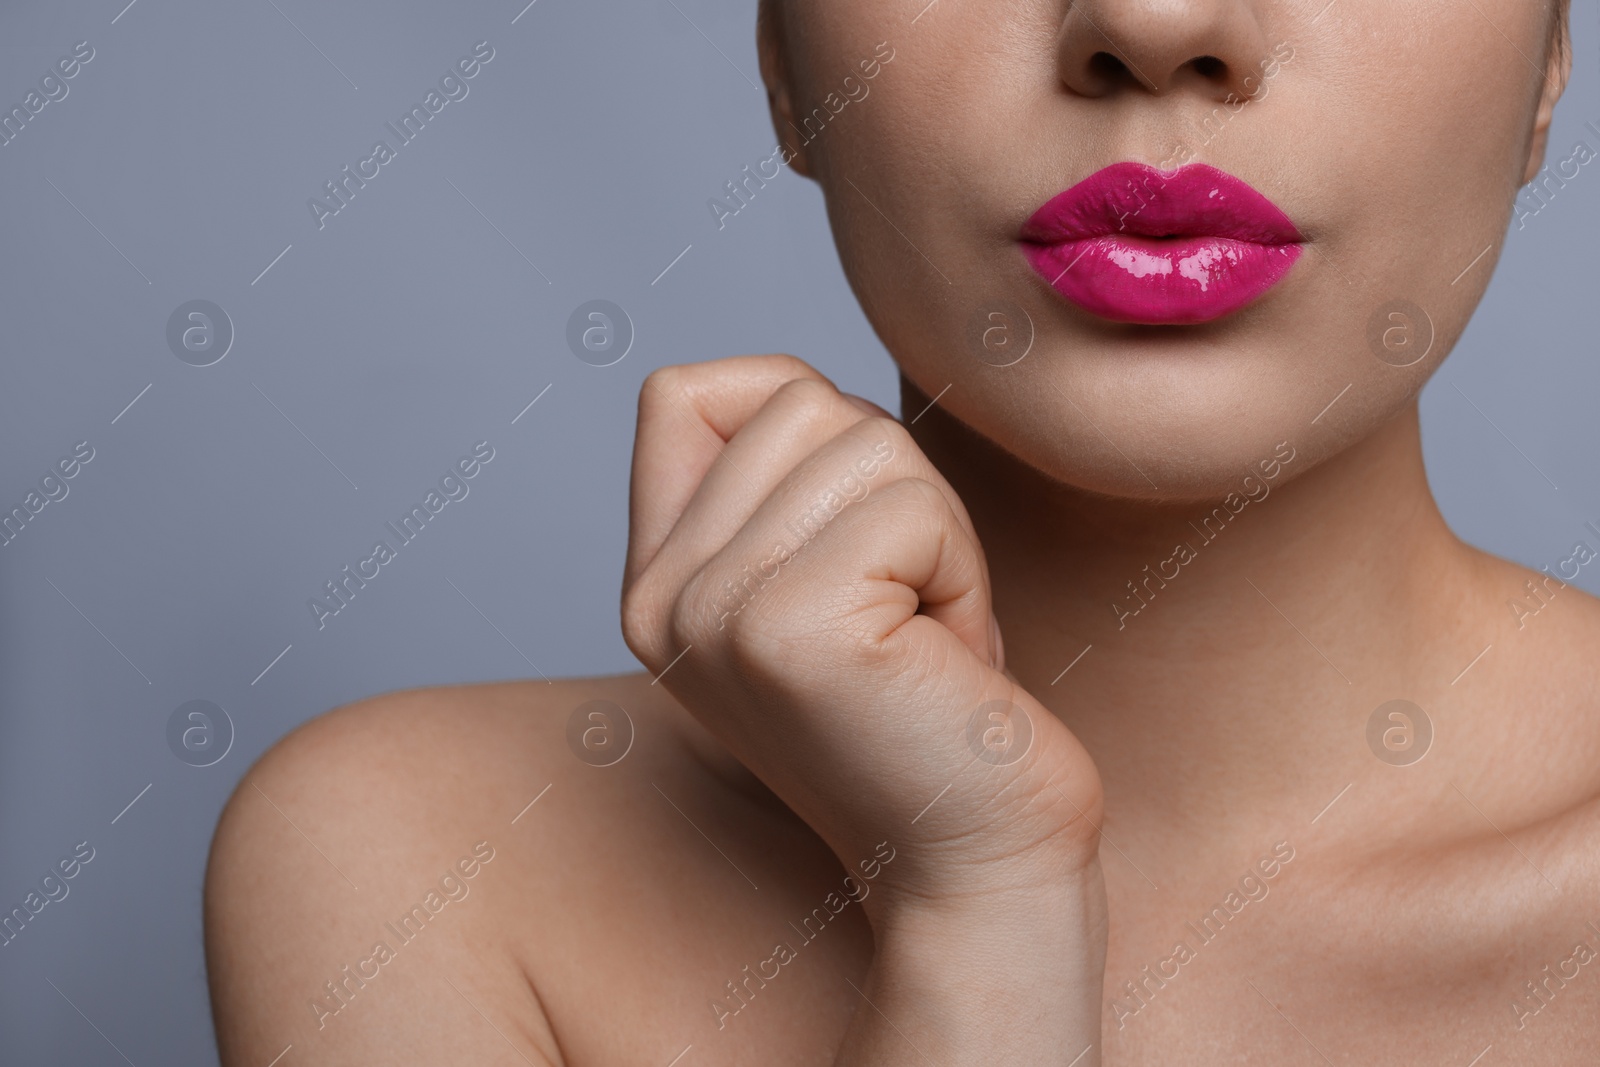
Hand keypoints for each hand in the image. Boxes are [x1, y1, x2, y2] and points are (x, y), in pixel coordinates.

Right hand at [621, 355, 1107, 1062]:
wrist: (976, 861)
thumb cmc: (928, 709)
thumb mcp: (822, 577)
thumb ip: (777, 481)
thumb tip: (798, 389)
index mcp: (654, 584)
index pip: (686, 390)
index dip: (800, 428)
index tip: (853, 545)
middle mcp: (659, 599)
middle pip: (801, 404)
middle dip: (898, 493)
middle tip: (908, 612)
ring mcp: (713, 614)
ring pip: (868, 445)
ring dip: (939, 536)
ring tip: (926, 640)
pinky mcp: (789, 629)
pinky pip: (913, 508)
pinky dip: (962, 574)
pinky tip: (944, 662)